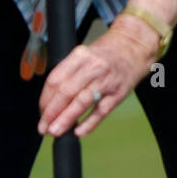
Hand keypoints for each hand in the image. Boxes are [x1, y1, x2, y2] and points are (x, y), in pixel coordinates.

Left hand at [38, 22, 159, 138]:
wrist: (135, 45)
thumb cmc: (106, 54)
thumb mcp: (84, 55)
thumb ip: (68, 74)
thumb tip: (51, 101)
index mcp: (79, 56)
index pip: (55, 79)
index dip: (45, 99)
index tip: (41, 113)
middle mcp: (92, 67)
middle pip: (66, 92)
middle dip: (51, 112)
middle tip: (44, 128)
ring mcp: (106, 81)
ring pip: (81, 101)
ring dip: (66, 119)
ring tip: (56, 131)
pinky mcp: (117, 94)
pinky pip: (101, 111)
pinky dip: (89, 123)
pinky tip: (78, 132)